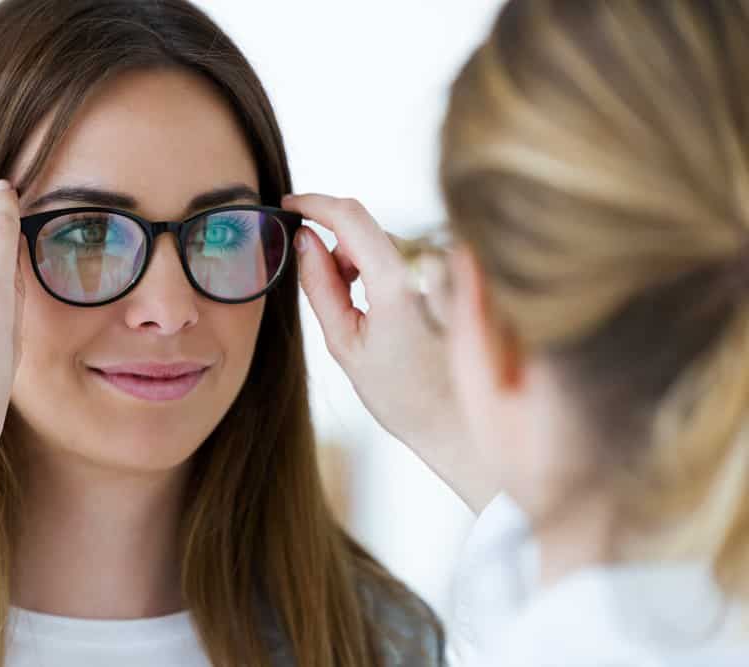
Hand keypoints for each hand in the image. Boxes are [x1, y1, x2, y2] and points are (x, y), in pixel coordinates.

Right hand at [283, 193, 495, 511]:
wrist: (464, 423)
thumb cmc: (402, 394)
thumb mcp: (345, 344)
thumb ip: (320, 285)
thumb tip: (305, 238)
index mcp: (398, 282)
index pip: (350, 215)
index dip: (314, 203)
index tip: (290, 205)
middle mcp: (432, 265)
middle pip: (369, 230)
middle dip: (340, 249)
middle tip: (333, 293)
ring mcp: (454, 268)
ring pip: (392, 242)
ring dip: (368, 262)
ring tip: (370, 315)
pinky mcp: (466, 275)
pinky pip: (416, 255)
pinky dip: (394, 271)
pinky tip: (397, 312)